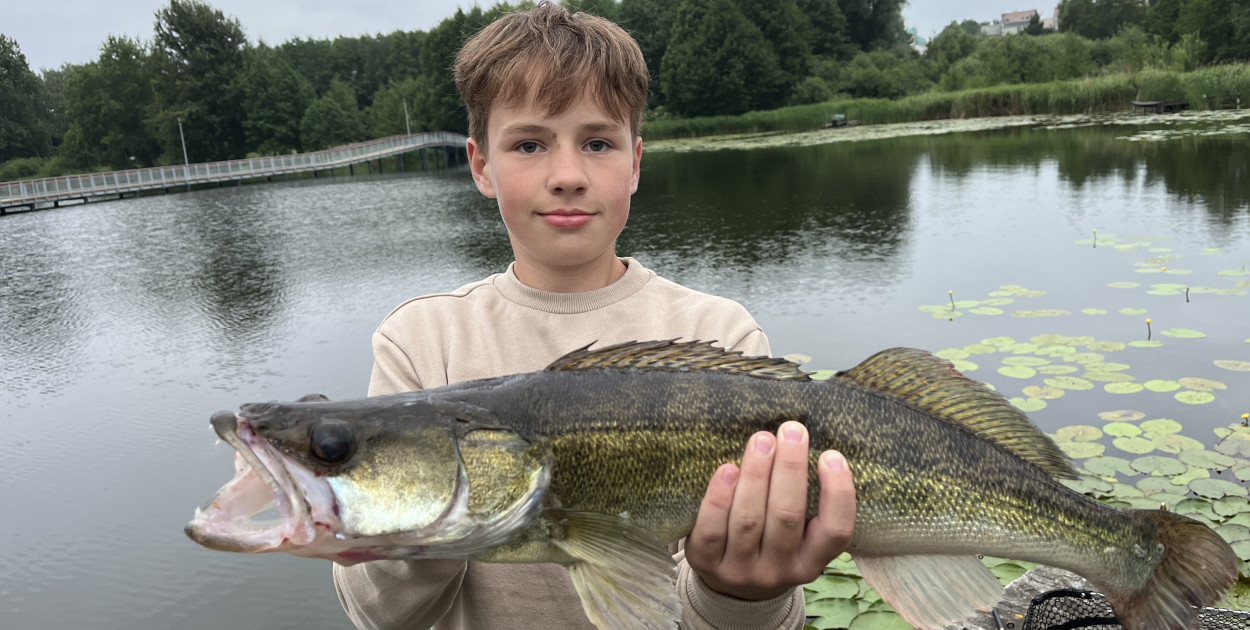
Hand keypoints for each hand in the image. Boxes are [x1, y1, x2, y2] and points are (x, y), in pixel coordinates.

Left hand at [684, 421, 855, 600]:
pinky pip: (712, 529)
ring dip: (756, 475)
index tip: (831, 455)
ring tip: (762, 440)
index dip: (838, 494)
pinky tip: (727, 469)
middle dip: (790, 469)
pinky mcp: (707, 563)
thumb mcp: (798, 539)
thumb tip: (803, 443)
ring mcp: (741, 570)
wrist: (731, 591)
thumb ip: (806, 504)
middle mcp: (778, 570)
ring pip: (749, 520)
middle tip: (792, 430)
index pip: (835, 532)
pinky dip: (719, 497)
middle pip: (786, 517)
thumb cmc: (771, 547)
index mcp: (810, 563)